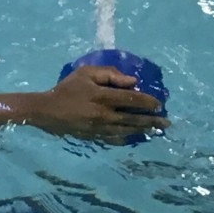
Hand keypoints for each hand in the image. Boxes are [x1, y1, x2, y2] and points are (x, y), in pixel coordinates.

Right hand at [30, 66, 165, 140]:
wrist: (47, 111)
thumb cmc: (67, 88)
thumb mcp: (86, 73)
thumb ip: (110, 75)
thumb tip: (133, 83)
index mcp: (103, 97)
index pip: (133, 100)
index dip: (149, 103)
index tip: (160, 104)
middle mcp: (105, 115)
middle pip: (134, 119)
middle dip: (152, 121)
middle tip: (166, 123)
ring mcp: (100, 128)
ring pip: (128, 130)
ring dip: (144, 131)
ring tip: (156, 131)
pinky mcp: (94, 137)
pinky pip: (116, 139)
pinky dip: (128, 138)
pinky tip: (136, 137)